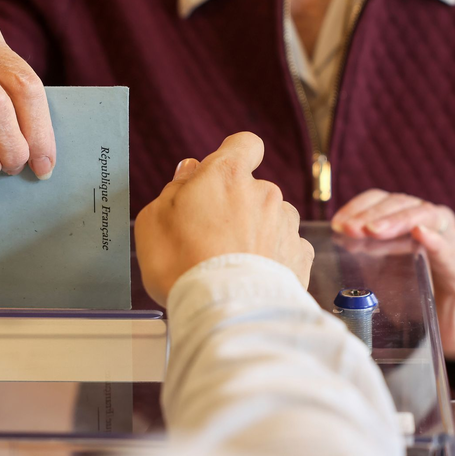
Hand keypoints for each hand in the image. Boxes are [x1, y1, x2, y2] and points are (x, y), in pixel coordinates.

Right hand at [134, 132, 314, 306]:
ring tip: (232, 263)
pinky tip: (252, 276)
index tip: (221, 175)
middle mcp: (264, 193)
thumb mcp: (153, 219)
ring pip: (272, 219)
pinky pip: (286, 249)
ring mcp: (286, 225)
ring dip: (257, 232)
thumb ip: (175, 188)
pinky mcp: (300, 257)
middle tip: (210, 237)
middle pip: (254, 189)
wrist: (223, 311)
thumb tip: (190, 173)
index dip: (234, 155)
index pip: (244, 144)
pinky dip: (273, 259)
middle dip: (237, 206)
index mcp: (227, 175)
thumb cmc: (181, 263)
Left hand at [332, 190, 454, 361]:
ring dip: (398, 221)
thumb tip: (331, 244)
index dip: (359, 206)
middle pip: (404, 203)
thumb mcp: (381, 270)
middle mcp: (435, 223)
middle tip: (350, 228)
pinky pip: (452, 251)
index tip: (337, 223)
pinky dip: (437, 241)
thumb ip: (363, 253)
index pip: (384, 200)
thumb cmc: (413, 292)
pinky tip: (420, 235)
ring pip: (430, 216)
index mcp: (411, 219)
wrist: (450, 325)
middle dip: (374, 214)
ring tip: (373, 230)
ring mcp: (453, 243)